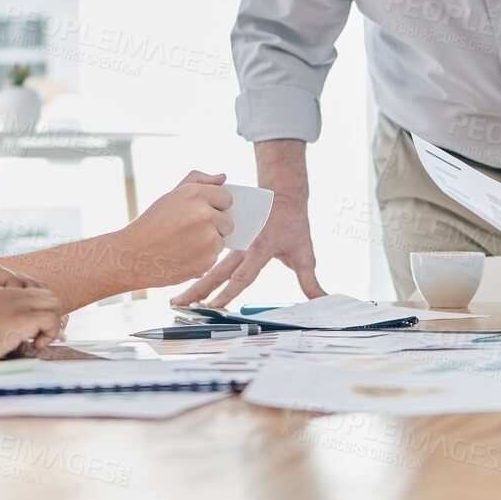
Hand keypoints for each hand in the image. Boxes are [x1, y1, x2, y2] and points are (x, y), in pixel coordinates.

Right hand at [0, 286, 65, 363]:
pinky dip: (51, 333)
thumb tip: (21, 337)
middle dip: (51, 317)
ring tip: (37, 342)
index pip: (37, 293)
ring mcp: (18, 304)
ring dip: (52, 324)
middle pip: (50, 296)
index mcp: (3, 293)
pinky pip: (52, 319)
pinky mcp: (22, 317)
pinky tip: (35, 345)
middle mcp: (13, 294)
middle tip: (39, 338)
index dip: (42, 312)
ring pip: (55, 304)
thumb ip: (2, 321)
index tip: (35, 332)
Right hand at [120, 171, 233, 287]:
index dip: (215, 206)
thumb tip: (223, 178)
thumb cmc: (151, 224)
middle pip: (228, 221)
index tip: (201, 212)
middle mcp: (205, 215)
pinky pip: (214, 257)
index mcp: (196, 194)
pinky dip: (202, 259)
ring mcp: (208, 239)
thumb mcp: (171, 195)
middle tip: (189, 231)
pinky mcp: (207, 260)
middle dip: (214, 226)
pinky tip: (182, 256)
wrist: (132, 256)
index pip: (227, 198)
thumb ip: (199, 181)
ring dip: (208, 243)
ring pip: (221, 240)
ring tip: (183, 244)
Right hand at [170, 190, 324, 308]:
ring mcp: (234, 242)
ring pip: (211, 265)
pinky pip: (212, 254)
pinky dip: (198, 267)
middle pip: (218, 272)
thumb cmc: (293, 223)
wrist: (281, 193)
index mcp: (262, 247)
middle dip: (199, 290)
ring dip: (195, 281)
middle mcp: (244, 246)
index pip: (244, 274)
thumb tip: (322, 300)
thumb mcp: (305, 253)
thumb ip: (310, 280)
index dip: (229, 292)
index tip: (215, 306)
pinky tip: (185, 281)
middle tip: (182, 305)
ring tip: (178, 299)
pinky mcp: (229, 239)